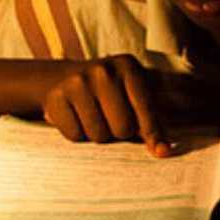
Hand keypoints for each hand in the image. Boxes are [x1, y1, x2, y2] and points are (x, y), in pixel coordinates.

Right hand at [39, 54, 171, 156]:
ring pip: (99, 135)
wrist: (64, 78)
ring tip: (94, 117)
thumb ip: (149, 121)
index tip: (161, 151)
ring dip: (99, 135)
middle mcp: (103, 71)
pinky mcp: (56, 98)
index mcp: (128, 67)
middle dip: (120, 132)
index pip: (145, 109)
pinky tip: (77, 117)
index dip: (154, 134)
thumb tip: (162, 151)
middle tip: (112, 119)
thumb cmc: (109, 93)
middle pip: (123, 128)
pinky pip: (76, 136)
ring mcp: (77, 82)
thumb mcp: (132, 95)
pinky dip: (78, 134)